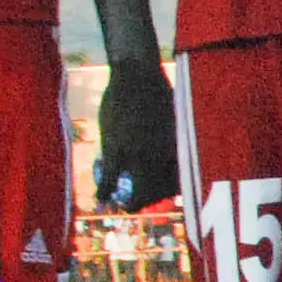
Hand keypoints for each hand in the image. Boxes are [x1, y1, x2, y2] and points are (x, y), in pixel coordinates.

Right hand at [95, 59, 180, 210]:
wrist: (136, 75)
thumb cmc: (158, 93)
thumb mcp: (176, 120)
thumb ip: (173, 142)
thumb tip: (176, 157)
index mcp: (179, 148)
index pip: (180, 181)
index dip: (172, 192)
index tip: (165, 196)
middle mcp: (163, 154)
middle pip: (161, 191)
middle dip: (152, 201)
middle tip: (142, 203)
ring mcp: (138, 152)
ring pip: (139, 191)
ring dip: (132, 204)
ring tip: (125, 207)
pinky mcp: (115, 148)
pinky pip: (110, 178)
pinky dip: (104, 192)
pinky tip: (100, 200)